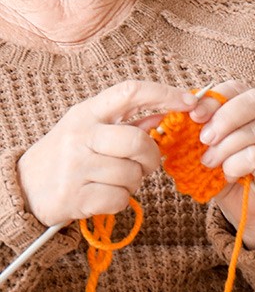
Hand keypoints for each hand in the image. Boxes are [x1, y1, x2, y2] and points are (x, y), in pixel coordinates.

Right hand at [17, 80, 198, 225]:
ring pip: (132, 174)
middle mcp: (80, 135)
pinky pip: (121, 198)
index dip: (165, 94)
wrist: (26, 188)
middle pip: (138, 141)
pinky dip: (121, 200)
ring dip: (134, 182)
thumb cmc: (69, 156)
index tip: (190, 102)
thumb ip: (128, 122)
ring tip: (115, 180)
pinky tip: (104, 194)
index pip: (130, 91)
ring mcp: (75, 166)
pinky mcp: (76, 196)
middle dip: (151, 157)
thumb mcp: (91, 130)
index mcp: (87, 113)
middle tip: (145, 165)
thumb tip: (166, 114)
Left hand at [189, 81, 254, 248]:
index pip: (237, 88)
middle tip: (203, 139)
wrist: (244, 206)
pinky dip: (235, 165)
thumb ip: (190, 128)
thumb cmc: (224, 169)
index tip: (193, 116)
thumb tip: (162, 117)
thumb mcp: (204, 145)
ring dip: (225, 147)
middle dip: (224, 118)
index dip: (214, 99)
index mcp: (252, 106)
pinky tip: (228, 175)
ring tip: (209, 163)